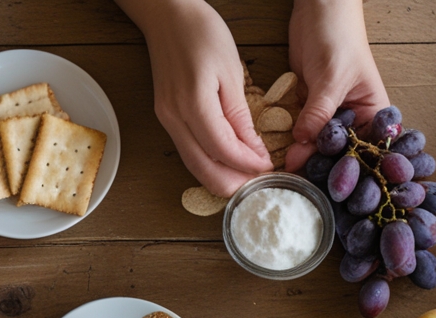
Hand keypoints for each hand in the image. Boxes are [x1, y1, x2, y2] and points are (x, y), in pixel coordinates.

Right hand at [118, 0, 272, 197]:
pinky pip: (188, 151)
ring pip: (193, 166)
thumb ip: (239, 117)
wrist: (168, 16)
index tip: (269, 167)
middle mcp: (174, 118)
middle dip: (233, 183)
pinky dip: (209, 162)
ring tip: (248, 175)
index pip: (224, 151)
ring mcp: (166, 120)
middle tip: (260, 182)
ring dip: (221, 176)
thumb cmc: (202, 34)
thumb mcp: (231, 73)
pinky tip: (228, 161)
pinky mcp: (166, 117)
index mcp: (193, 104)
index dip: (248, 165)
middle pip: (203, 169)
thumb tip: (253, 151)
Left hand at [284, 0, 389, 171]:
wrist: (319, 9)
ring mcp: (329, 115)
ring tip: (287, 173)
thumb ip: (319, 112)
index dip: (350, 171)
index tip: (333, 188)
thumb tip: (303, 145)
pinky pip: (299, 130)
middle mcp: (353, 119)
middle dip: (322, 168)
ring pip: (316, 145)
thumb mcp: (332, 77)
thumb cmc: (338, 37)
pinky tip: (278, 155)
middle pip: (339, 154)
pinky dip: (290, 141)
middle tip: (303, 183)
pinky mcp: (308, 107)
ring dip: (303, 157)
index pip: (364, 151)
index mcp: (373, 114)